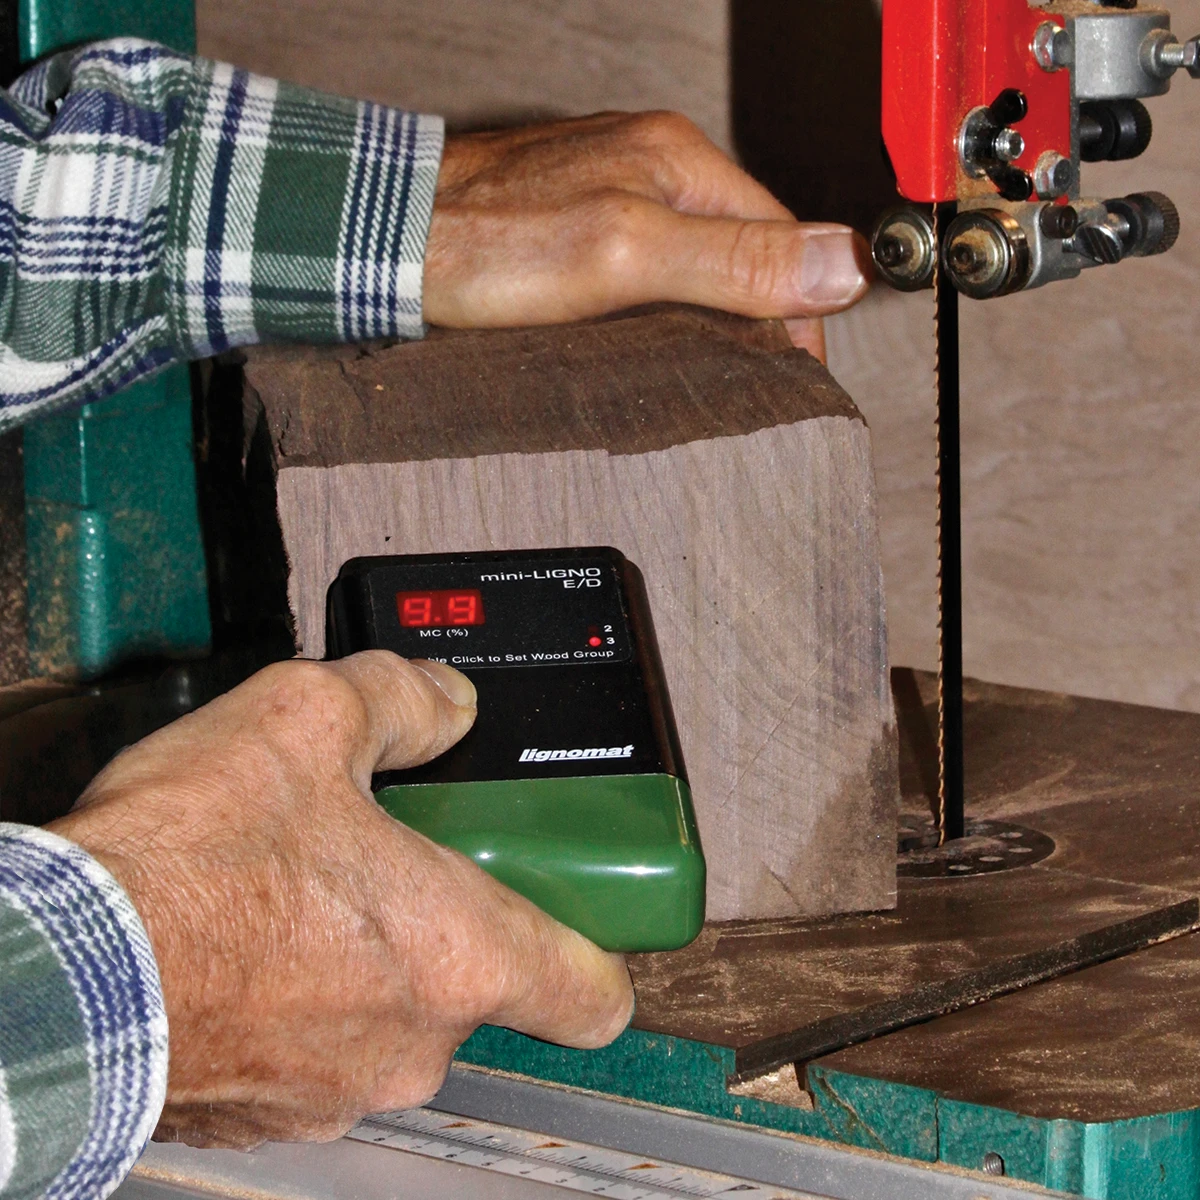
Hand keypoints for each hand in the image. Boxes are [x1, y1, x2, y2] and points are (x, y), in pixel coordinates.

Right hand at [48, 654, 631, 1148]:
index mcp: (457, 954)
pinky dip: (299, 996)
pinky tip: (249, 935)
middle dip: (444, 918)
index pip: (593, 994)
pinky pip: (315, 1044)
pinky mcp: (266, 1110)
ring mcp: (337, 1089)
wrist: (53, 975)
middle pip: (477, 981)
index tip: (578, 910)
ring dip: (364, 954)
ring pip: (390, 1013)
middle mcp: (412, 1041)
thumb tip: (444, 703)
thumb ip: (404, 700)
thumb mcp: (309, 718)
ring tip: (301, 885)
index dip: (597, 949)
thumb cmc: (185, 866)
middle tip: (397, 853)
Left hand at [422, 111, 871, 357]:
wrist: (383, 241)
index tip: (796, 378)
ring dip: (712, 314)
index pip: (781, 238)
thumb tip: (842, 263)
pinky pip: (649, 264)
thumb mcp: (623, 257)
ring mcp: (610, 187)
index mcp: (678, 161)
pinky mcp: (575, 217)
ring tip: (710, 376)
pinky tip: (650, 342)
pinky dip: (664, 306)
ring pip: (696, 258)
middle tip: (756, 387)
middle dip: (759, 315)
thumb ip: (731, 261)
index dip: (798, 313)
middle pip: (742, 248)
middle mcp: (650, 164)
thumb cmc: (487, 243)